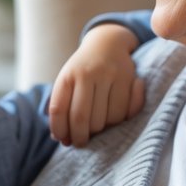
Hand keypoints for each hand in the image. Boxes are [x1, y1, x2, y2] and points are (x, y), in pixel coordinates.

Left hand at [49, 23, 143, 146]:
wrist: (108, 43)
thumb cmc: (83, 70)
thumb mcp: (68, 81)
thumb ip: (62, 106)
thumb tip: (58, 138)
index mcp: (67, 76)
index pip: (58, 109)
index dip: (59, 130)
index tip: (63, 140)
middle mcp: (87, 74)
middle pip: (81, 118)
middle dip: (80, 137)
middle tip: (81, 142)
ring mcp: (108, 75)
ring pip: (104, 119)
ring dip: (100, 129)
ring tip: (97, 126)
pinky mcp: (128, 79)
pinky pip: (123, 113)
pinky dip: (118, 121)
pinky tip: (112, 117)